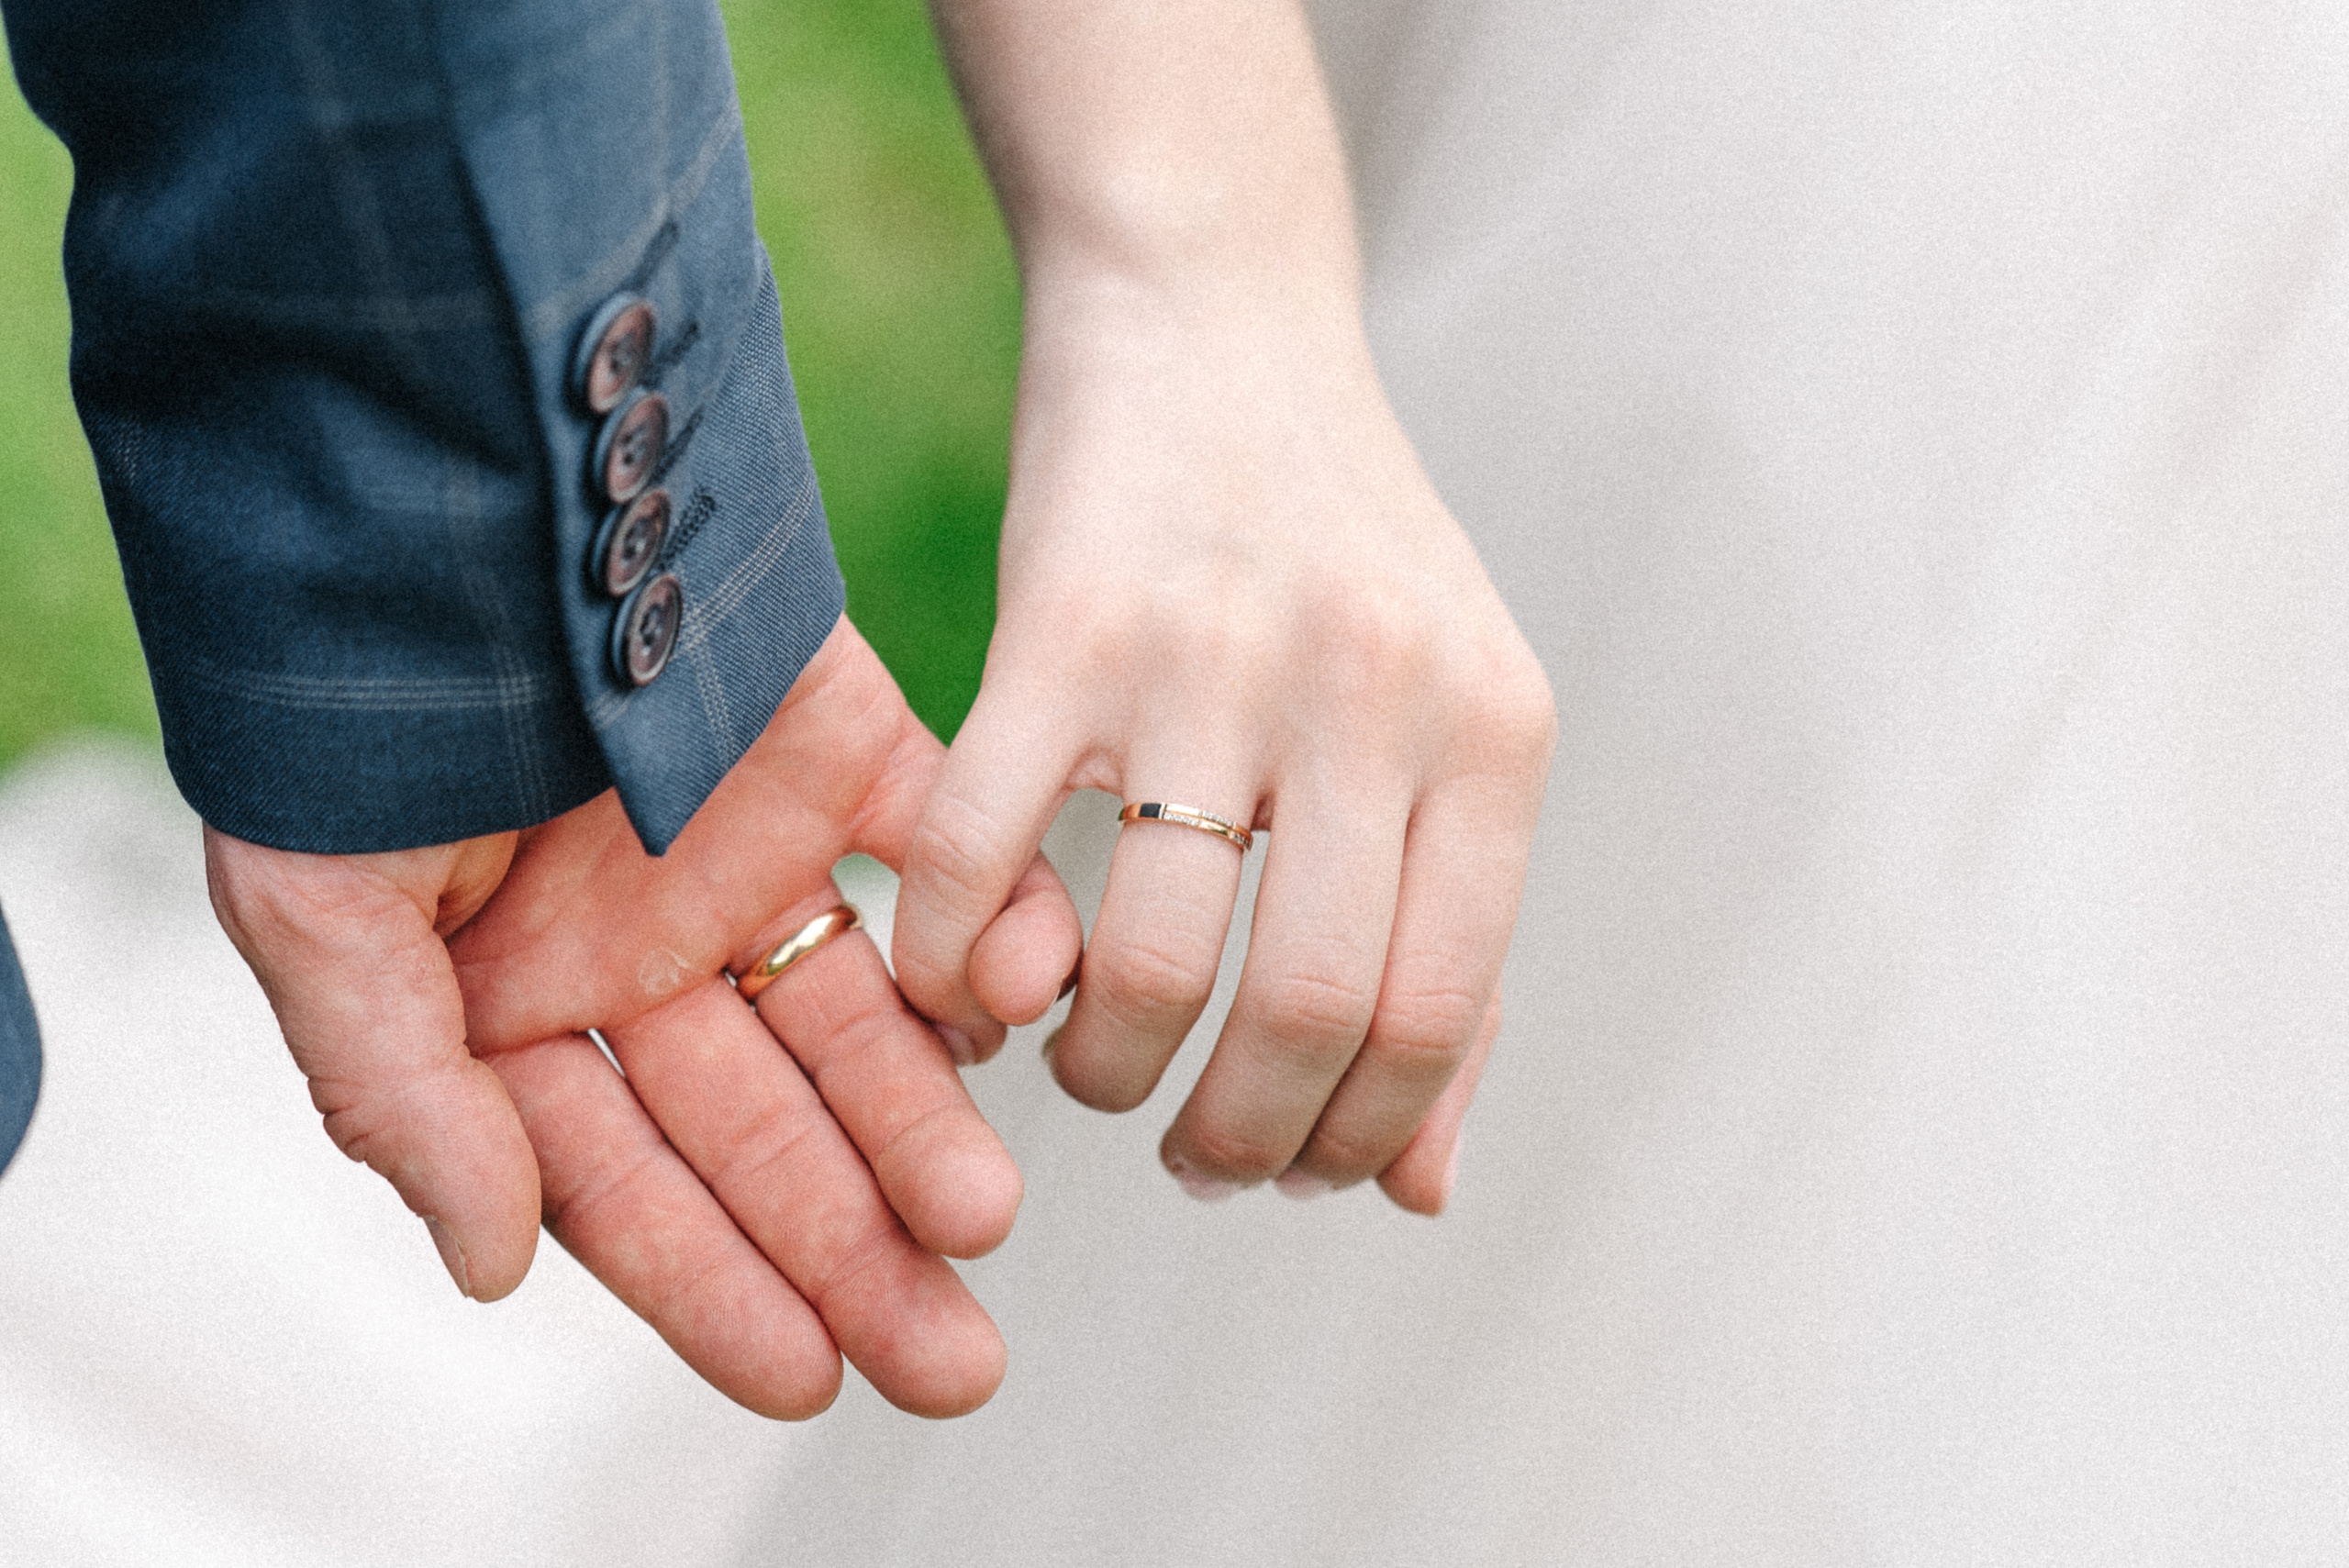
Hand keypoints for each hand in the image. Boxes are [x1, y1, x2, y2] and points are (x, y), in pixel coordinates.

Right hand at [207, 619, 1081, 1417]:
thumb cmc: (355, 690)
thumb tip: (488, 1269)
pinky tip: (1030, 1005)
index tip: (811, 1375)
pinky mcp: (845, 748)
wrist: (449, 459)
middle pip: (766, 1131)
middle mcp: (646, 949)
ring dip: (927, 1119)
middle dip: (851, 1245)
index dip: (717, 1285)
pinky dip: (993, 924)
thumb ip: (400, 1092)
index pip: (631, 1182)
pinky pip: (941, 854)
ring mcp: (750, 850)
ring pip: (861, 1020)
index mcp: (520, 1004)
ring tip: (988, 1213)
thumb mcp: (321, 907)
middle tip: (953, 1357)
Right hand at [899, 0, 1554, 1213]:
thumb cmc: (1333, 552)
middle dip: (1240, 1141)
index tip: (1297, 1168)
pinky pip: (980, 852)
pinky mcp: (1063, 618)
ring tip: (1088, 1062)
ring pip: (1155, 965)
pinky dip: (950, 960)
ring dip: (1104, 1072)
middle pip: (1314, 1013)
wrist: (1215, 316)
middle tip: (1193, 1153)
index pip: (1439, 1016)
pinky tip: (961, 986)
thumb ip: (1450, 949)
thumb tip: (1418, 1185)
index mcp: (1493, 730)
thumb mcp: (1440, 729)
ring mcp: (1216, 651)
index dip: (1358, 1139)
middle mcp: (1373, 691)